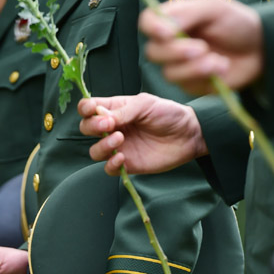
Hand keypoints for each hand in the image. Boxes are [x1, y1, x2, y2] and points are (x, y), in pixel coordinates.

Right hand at [78, 93, 207, 174]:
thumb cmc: (168, 114)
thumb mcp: (146, 104)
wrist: (188, 135)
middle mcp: (113, 128)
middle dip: (92, 127)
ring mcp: (119, 148)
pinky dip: (111, 164)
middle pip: (86, 129)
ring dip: (102, 145)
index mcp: (115, 109)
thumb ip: (123, 110)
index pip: (89, 108)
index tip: (93, 110)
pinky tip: (123, 157)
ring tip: (120, 139)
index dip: (85, 108)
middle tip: (108, 125)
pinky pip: (108, 168)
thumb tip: (103, 118)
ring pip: (94, 151)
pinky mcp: (127, 165)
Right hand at [139, 0, 263, 94]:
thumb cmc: (237, 23)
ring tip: (218, 60)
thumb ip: (188, 13)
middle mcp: (171, 43)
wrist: (259, 49)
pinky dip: (205, 76)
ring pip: (168, 73)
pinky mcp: (190, 84)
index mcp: (173, 19)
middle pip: (153, 52)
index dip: (152, 29)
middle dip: (176, 52)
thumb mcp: (215, 8)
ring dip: (195, 67)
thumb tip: (164, 28)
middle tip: (202, 48)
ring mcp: (179, 66)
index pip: (148, 22)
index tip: (167, 33)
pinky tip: (221, 68)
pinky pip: (186, 85)